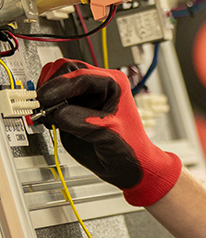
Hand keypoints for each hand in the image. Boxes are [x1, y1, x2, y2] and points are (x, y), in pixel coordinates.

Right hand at [37, 59, 181, 205]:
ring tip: (46, 114)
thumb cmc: (130, 148)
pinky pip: (51, 99)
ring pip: (54, 82)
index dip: (59, 86)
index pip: (80, 75)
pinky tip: (48, 119)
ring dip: (46, 96)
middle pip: (63, 71)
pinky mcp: (71, 109)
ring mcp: (82, 97)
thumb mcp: (106, 132)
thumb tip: (54, 112)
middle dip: (50, 87)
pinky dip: (44, 107)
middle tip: (43, 106)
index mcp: (113, 83)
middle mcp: (97, 86)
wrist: (127, 166)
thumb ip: (79, 120)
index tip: (45, 99)